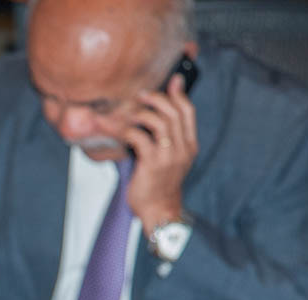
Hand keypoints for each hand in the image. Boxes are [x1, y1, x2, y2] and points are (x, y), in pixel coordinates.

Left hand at [123, 74, 197, 234]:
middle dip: (156, 98)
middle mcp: (183, 149)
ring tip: (129, 113)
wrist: (159, 211)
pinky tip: (118, 131)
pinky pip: (139, 137)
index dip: (179, 94)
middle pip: (173, 112)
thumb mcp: (169, 160)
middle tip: (140, 95)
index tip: (172, 80)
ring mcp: (169, 156)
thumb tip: (153, 118)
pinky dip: (126, 130)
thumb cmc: (158, 185)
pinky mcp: (152, 163)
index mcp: (189, 146)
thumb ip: (166, 139)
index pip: (188, 112)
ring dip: (141, 113)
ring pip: (159, 121)